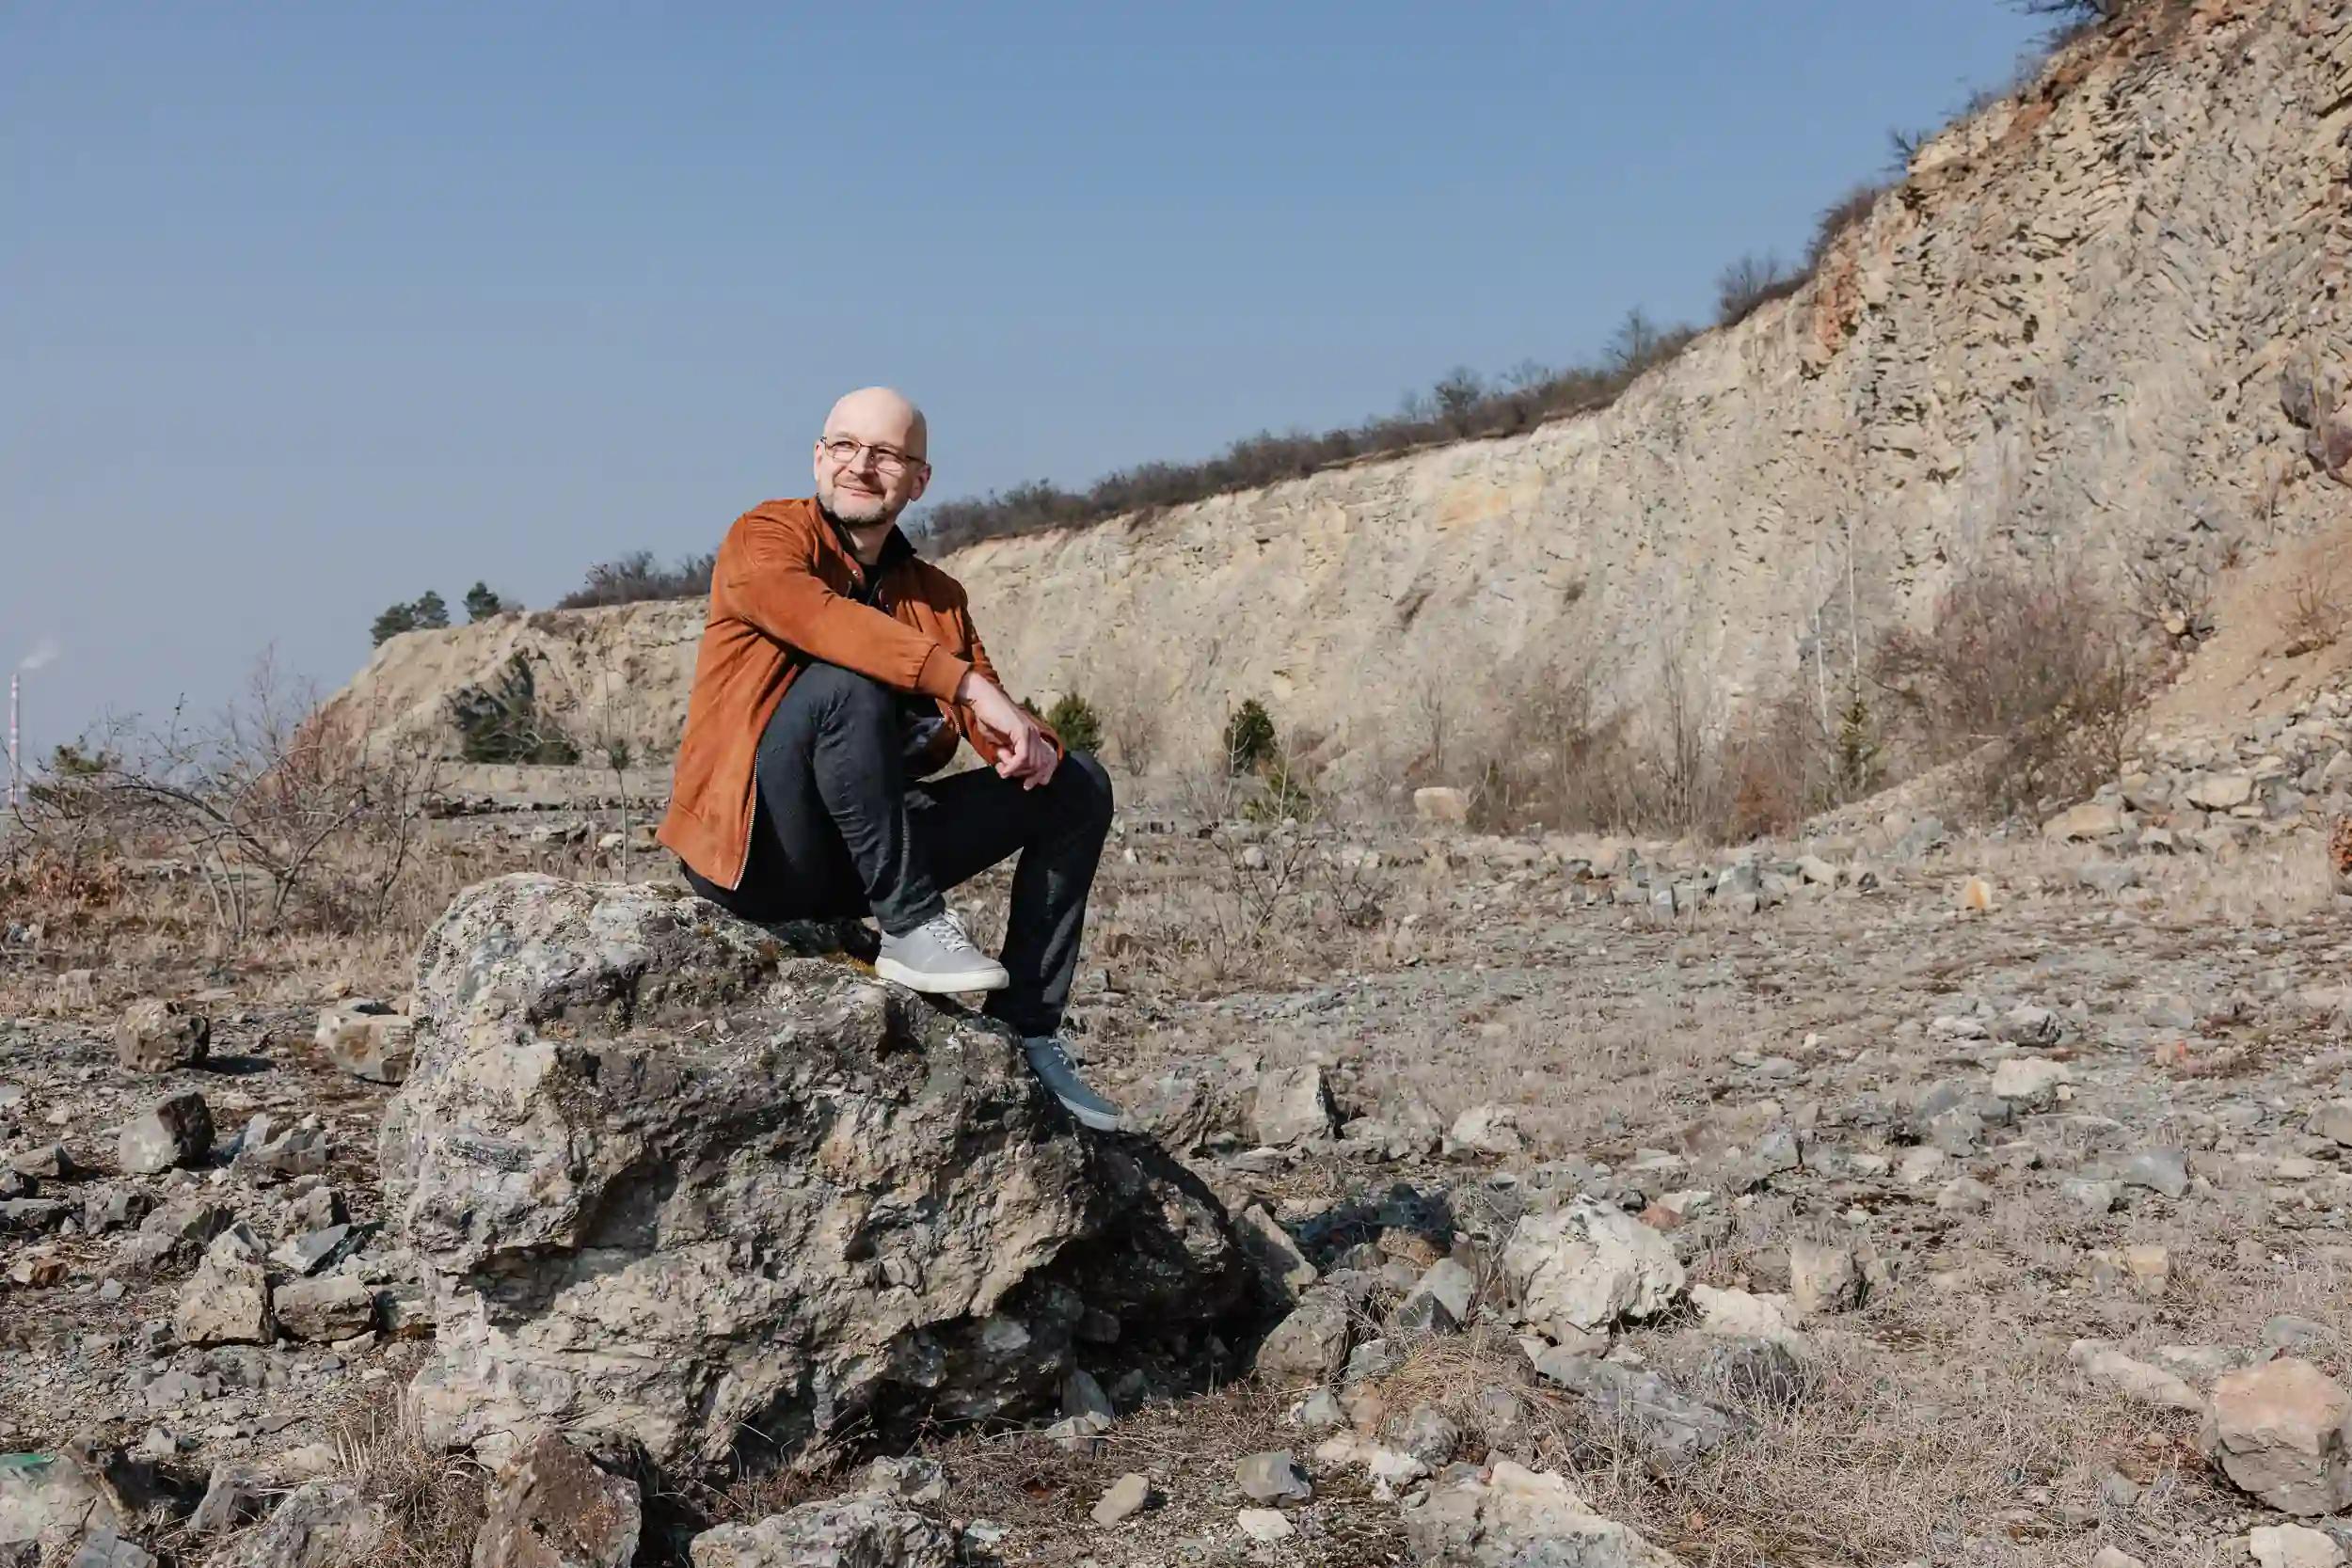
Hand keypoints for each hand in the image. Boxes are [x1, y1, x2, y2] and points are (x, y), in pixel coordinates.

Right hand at [958, 673, 1058, 789]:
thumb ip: (1007, 757)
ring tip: (1004, 769)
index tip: (1028, 785)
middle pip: (1041, 765)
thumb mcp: (999, 744)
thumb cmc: (989, 719)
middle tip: (1009, 776)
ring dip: (1017, 771)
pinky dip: (1013, 766)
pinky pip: (1023, 757)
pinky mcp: (1022, 731)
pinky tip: (1004, 770)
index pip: (1048, 759)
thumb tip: (1009, 772)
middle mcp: (1036, 735)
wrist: (982, 700)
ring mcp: (1031, 732)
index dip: (1042, 775)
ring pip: (1032, 762)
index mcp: (1033, 737)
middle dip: (1026, 776)